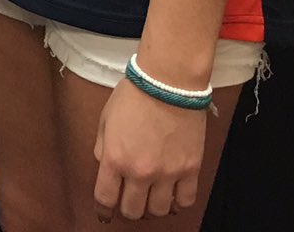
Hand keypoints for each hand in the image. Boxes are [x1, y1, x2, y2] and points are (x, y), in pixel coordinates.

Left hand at [92, 79, 208, 219]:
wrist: (168, 82)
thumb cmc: (134, 95)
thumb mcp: (105, 119)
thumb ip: (102, 148)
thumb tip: (105, 167)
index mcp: (115, 158)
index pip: (105, 198)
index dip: (103, 209)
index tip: (105, 212)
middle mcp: (140, 171)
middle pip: (133, 211)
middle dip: (128, 210)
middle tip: (129, 202)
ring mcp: (168, 173)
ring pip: (159, 211)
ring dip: (153, 208)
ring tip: (152, 198)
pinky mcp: (191, 169)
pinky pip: (186, 201)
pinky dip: (178, 204)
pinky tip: (173, 196)